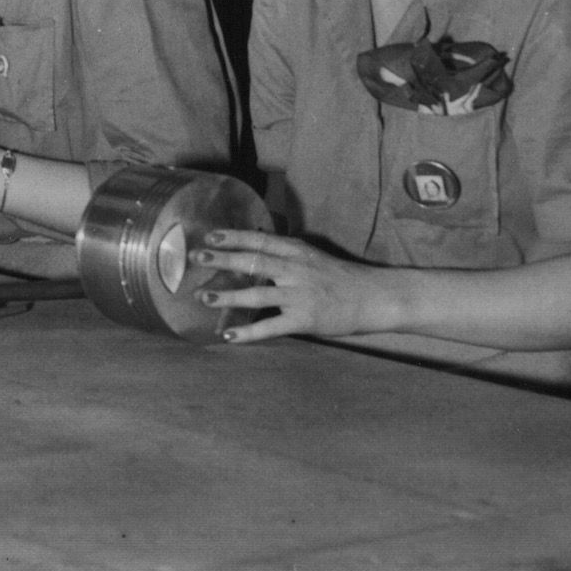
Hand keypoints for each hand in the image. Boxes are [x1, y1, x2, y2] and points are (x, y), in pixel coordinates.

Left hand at [190, 228, 394, 342]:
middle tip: (196, 257)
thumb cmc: (340, 277)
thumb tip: (252, 246)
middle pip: (253, 262)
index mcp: (297, 252)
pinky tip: (229, 335)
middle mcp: (295, 270)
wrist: (374, 298)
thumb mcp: (312, 256)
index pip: (260, 241)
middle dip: (223, 259)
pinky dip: (248, 332)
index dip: (234, 237)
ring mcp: (299, 295)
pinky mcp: (304, 319)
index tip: (209, 235)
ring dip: (227, 295)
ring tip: (202, 296)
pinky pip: (270, 326)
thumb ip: (284, 252)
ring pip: (257, 294)